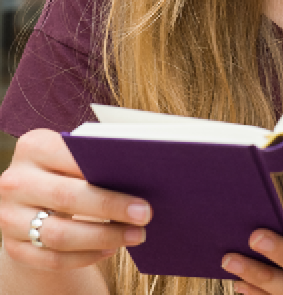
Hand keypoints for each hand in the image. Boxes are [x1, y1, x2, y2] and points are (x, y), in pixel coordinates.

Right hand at [0, 129, 150, 271]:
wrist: (30, 200)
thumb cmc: (65, 170)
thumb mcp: (72, 156)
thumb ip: (95, 159)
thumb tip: (141, 174)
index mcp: (33, 146)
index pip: (71, 157)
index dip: (106, 173)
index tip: (141, 185)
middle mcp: (15, 181)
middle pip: (67, 197)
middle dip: (111, 207)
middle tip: (145, 214)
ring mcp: (9, 217)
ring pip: (60, 235)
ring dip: (103, 237)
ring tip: (136, 235)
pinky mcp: (13, 247)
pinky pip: (53, 259)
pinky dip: (86, 256)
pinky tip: (111, 248)